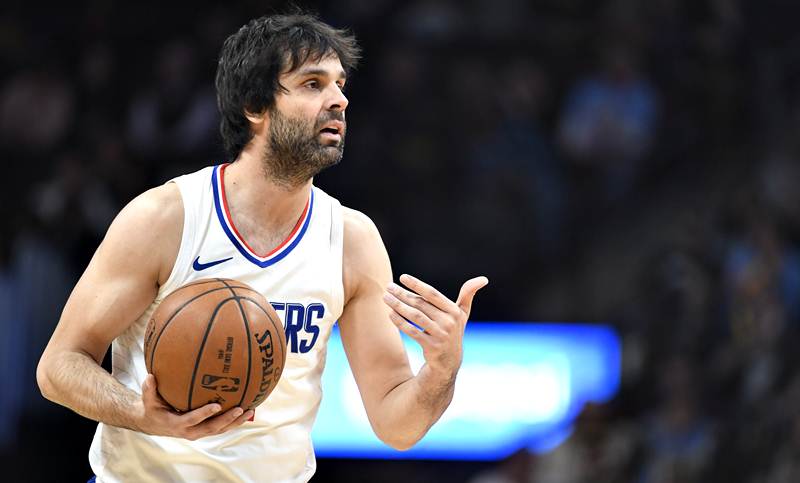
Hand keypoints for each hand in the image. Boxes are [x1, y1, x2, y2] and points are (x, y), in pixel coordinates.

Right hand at [135, 374, 252, 439]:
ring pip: (220, 429)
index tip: (216, 405)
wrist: (155, 424)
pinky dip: (234, 420)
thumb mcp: (148, 400)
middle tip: (240, 409)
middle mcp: (190, 431)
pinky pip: (222, 427)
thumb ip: (149, 389)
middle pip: (212, 428)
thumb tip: (150, 376)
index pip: (192, 420)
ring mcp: (199, 432)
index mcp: (177, 424)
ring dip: (236, 422)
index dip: (204, 414)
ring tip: (251, 411)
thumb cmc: (153, 408)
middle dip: (227, 419)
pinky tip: (248, 410)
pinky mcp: (205, 430)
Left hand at [383, 274, 487, 377]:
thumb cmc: (453, 332)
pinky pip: (412, 331)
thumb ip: (468, 295)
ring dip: (398, 306)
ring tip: (386, 298)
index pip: (433, 294)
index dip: (417, 285)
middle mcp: (449, 322)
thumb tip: (483, 279)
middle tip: (388, 287)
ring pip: (414, 316)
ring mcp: (440, 335)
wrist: (449, 362)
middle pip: (421, 304)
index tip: (402, 277)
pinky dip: (400, 322)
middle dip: (402, 294)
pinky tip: (390, 314)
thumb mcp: (462, 315)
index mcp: (455, 312)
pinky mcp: (431, 347)